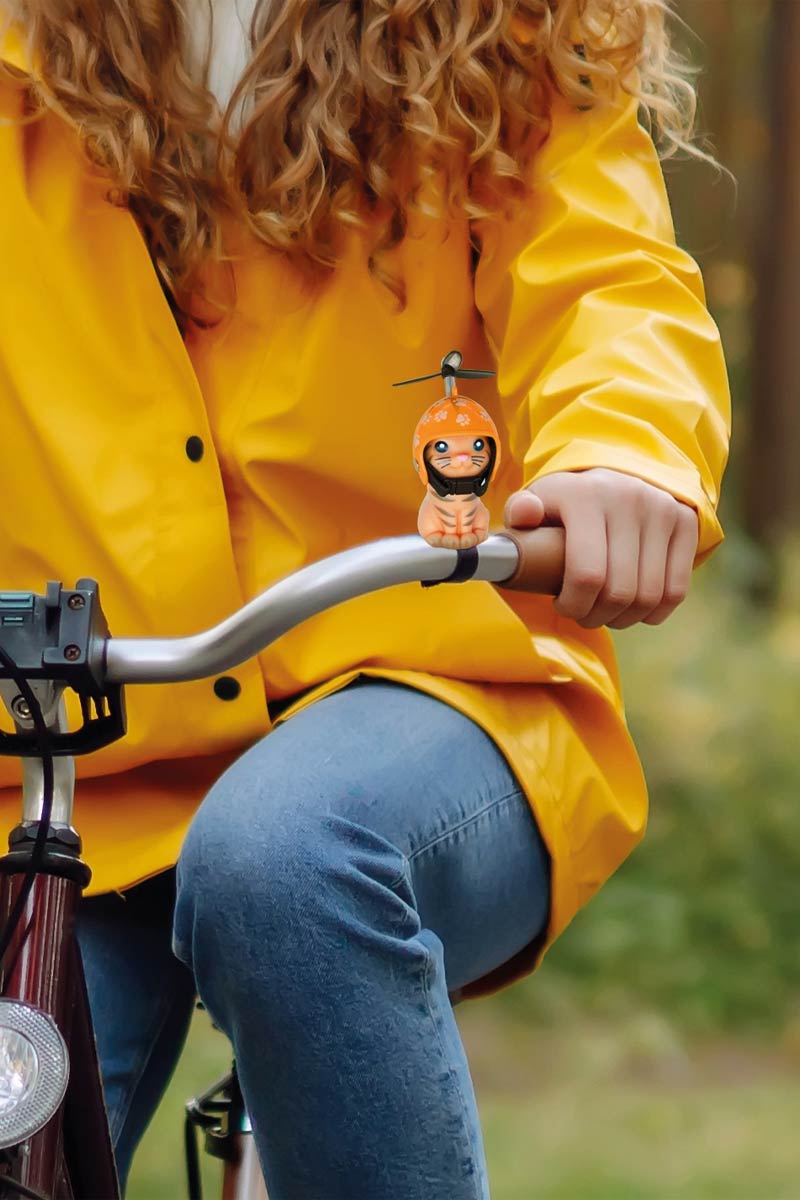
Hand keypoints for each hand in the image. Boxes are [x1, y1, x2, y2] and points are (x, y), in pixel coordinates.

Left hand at [503, 469, 698, 628]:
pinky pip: (676, 590)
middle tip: (583, 614)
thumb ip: (521, 510)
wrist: (613, 470)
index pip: (586, 575)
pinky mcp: (685, 522)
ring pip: (649, 596)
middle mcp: (629, 499)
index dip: (574, 605)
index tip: (562, 606)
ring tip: (606, 613)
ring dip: (625, 619)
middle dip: (597, 616)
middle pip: (620, 592)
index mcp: (586, 496)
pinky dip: (655, 612)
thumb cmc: (567, 499)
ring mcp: (662, 510)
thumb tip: (524, 515)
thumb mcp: (538, 500)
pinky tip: (635, 610)